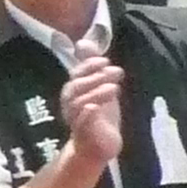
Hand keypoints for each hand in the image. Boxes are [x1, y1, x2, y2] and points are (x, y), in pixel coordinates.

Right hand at [58, 45, 122, 165]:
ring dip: (95, 93)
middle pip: (75, 87)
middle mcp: (70, 104)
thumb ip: (92, 66)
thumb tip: (83, 41)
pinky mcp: (83, 134)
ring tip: (114, 88)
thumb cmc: (98, 115)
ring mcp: (75, 119)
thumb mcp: (99, 86)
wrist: (97, 146)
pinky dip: (86, 115)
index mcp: (74, 91)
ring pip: (79, 103)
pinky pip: (80, 123)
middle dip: (95, 77)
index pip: (76, 73)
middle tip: (116, 72)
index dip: (88, 65)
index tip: (105, 60)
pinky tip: (94, 107)